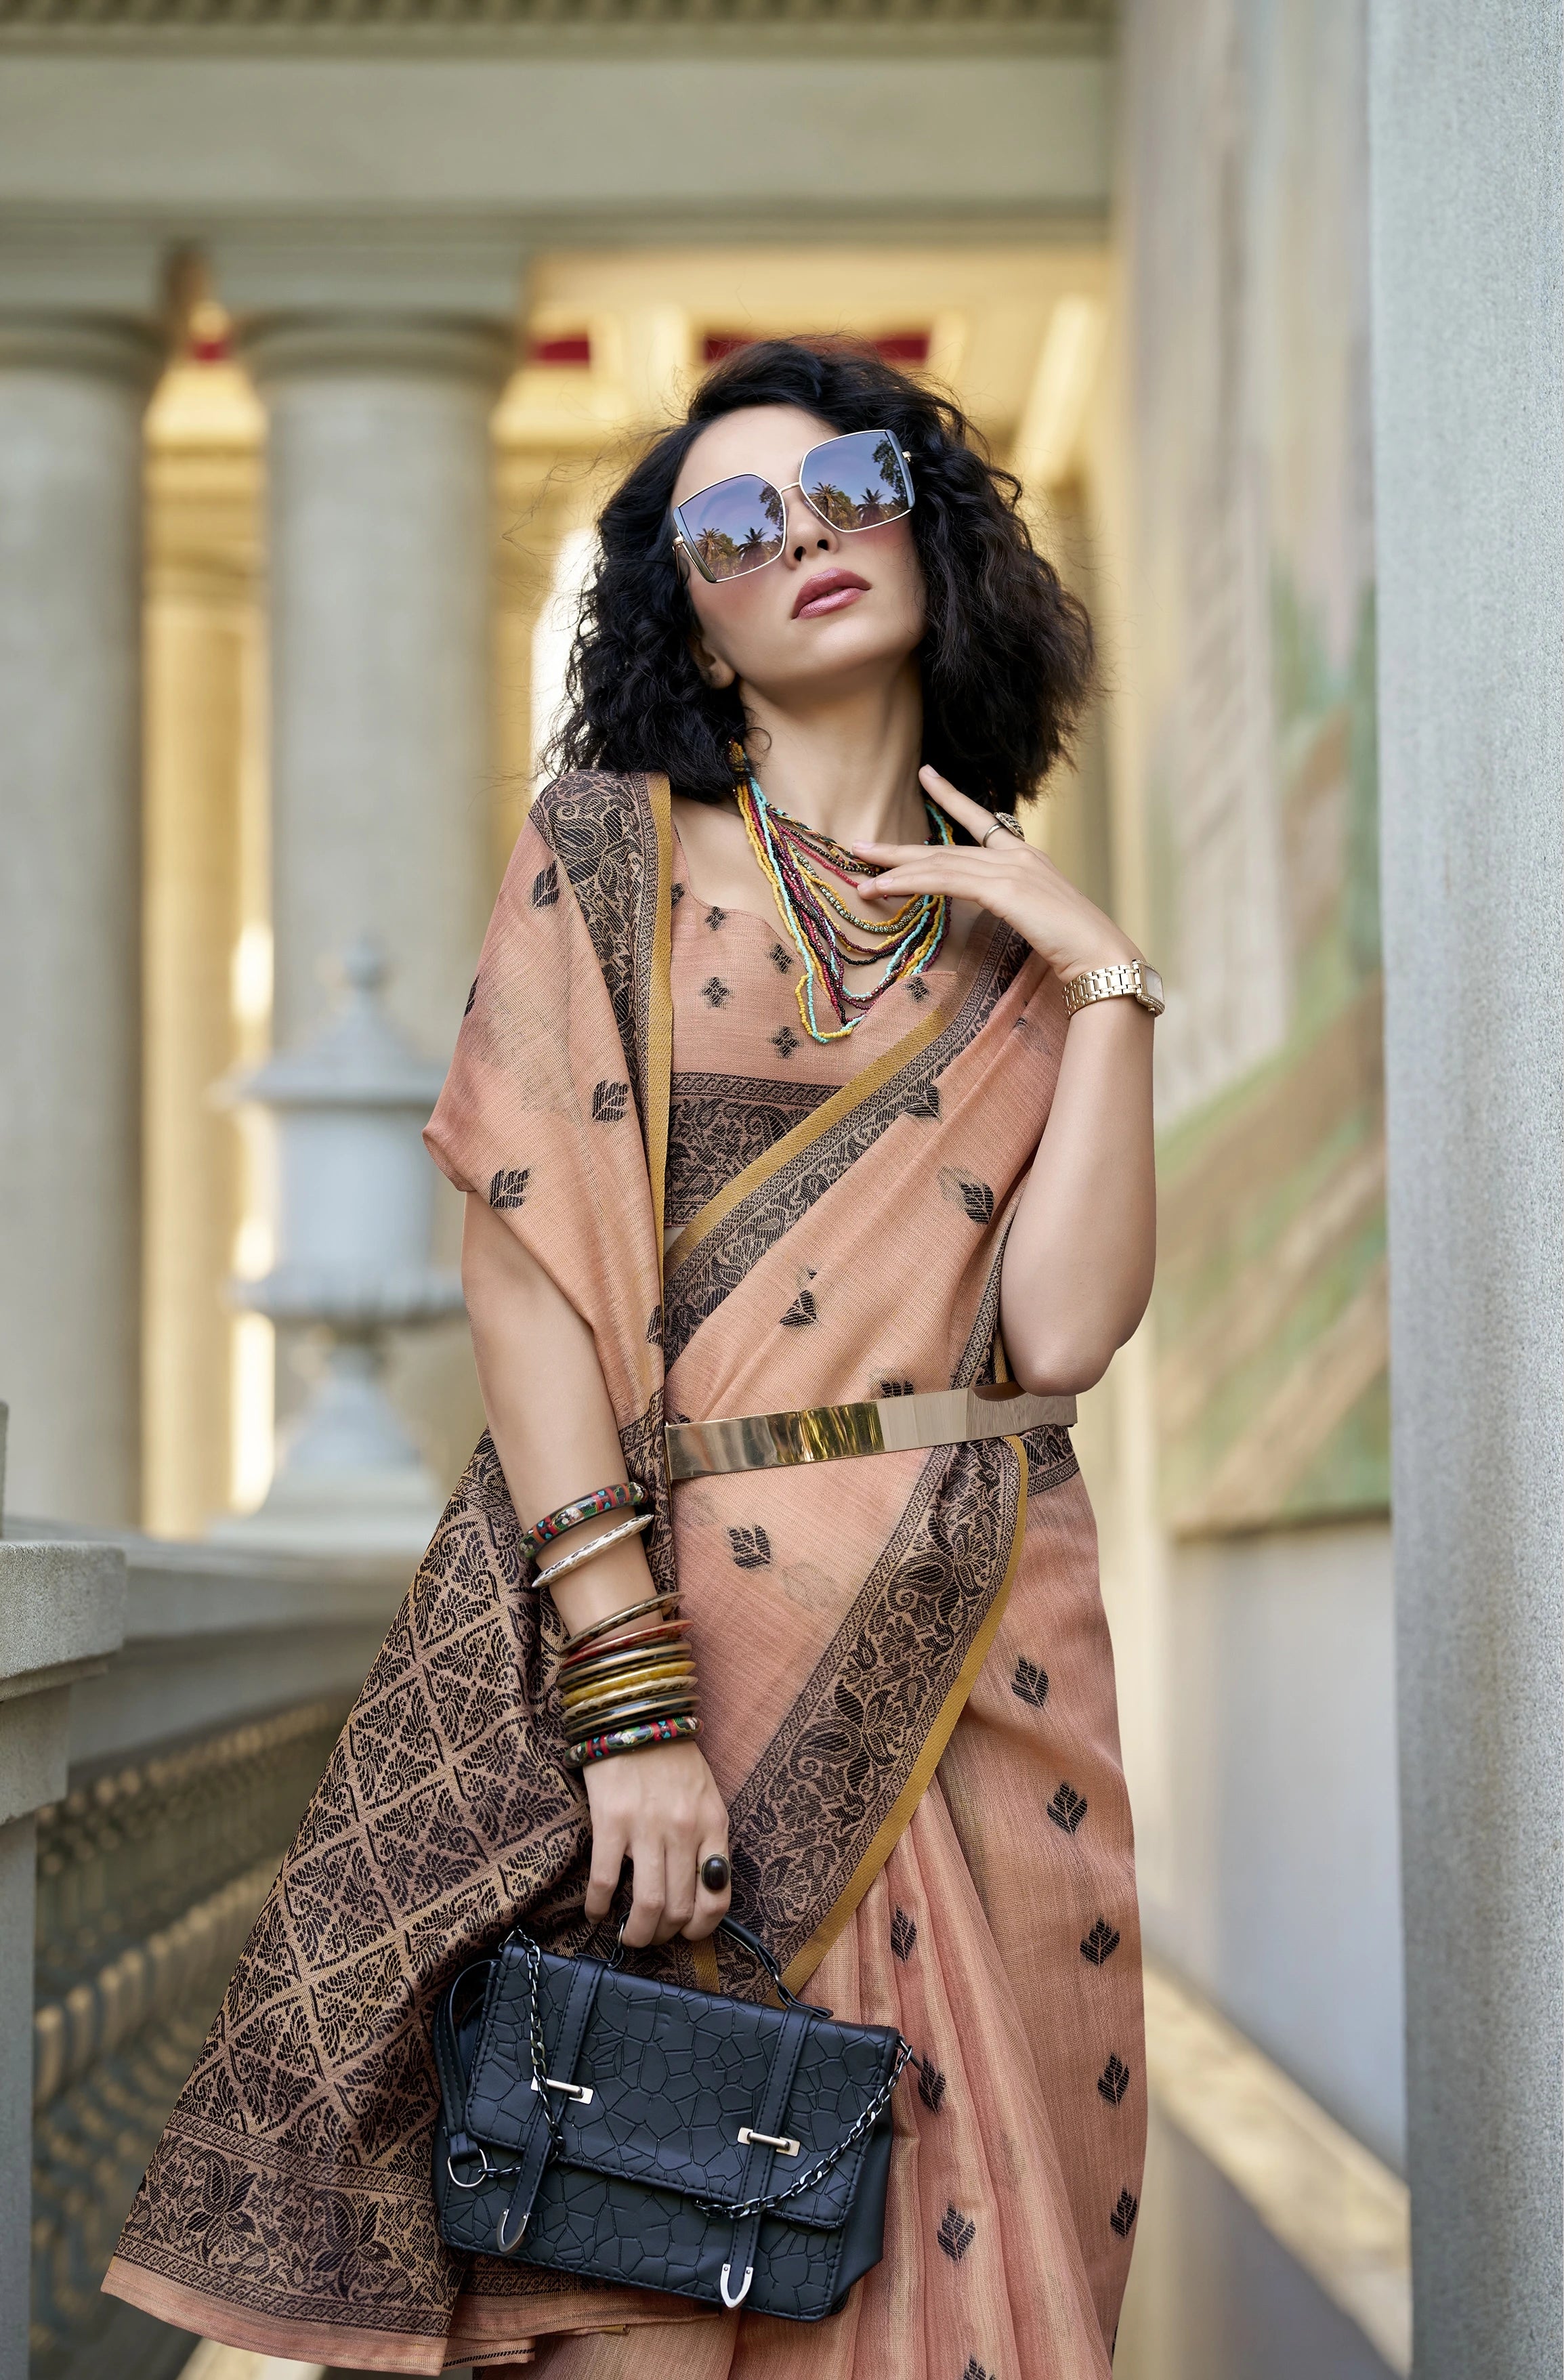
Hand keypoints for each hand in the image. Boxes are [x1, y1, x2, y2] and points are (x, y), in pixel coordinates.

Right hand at [582, 1738, 731, 1947]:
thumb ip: (708, 1839)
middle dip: (663, 1936)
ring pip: (647, 1905)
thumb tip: (701, 1890)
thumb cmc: (673, 1759)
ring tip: (626, 1935)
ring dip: (636, 1933)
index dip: (701, 1929)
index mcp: (713, 1825)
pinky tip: (596, 1911)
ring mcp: (647, 1827)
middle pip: (679, 1909)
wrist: (636, 1714)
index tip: (684, 1934)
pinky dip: (599, 1907)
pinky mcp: (610, 1821)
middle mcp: (685, 1831)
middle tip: (650, 1936)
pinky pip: (605, 1881)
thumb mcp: (707, 1796)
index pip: (717, 1897)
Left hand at [852, 765, 1141, 985]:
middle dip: (899, 848)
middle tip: (860, 844)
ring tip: (860, 875)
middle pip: (946, 846)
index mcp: (1027, 856)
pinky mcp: (1002, 889)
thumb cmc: (1076, 945)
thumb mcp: (1040, 916)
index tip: (926, 775)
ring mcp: (1009, 869)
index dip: (950, 798)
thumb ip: (1016, 903)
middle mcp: (1016, 855)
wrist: (1100, 953)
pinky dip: (910, 884)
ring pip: (939, 864)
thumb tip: (996, 908)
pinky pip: (944, 882)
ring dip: (894, 871)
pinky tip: (885, 888)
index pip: (982, 820)